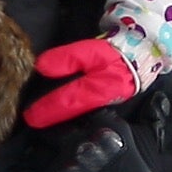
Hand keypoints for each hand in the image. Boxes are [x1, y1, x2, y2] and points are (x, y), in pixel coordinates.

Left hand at [17, 104, 171, 171]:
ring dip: (32, 154)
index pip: (74, 111)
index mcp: (98, 126)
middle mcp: (74, 143)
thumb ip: (152, 117)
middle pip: (48, 130)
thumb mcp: (152, 143)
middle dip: (47, 135)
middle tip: (46, 141)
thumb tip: (159, 97)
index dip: (70, 117)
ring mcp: (57, 168)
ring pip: (31, 151)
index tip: (67, 121)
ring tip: (33, 158)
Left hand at [19, 38, 136, 127]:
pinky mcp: (106, 103)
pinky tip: (61, 111)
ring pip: (78, 115)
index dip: (47, 110)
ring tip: (41, 117)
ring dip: (60, 117)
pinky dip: (70, 111)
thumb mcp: (91, 50)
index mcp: (97, 90)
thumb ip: (68, 58)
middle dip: (52, 118)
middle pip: (71, 114)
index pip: (66, 102)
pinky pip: (83, 110)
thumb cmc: (117, 52)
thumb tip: (41, 67)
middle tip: (31, 121)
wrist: (142, 55)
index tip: (29, 117)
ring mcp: (105, 106)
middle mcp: (100, 103)